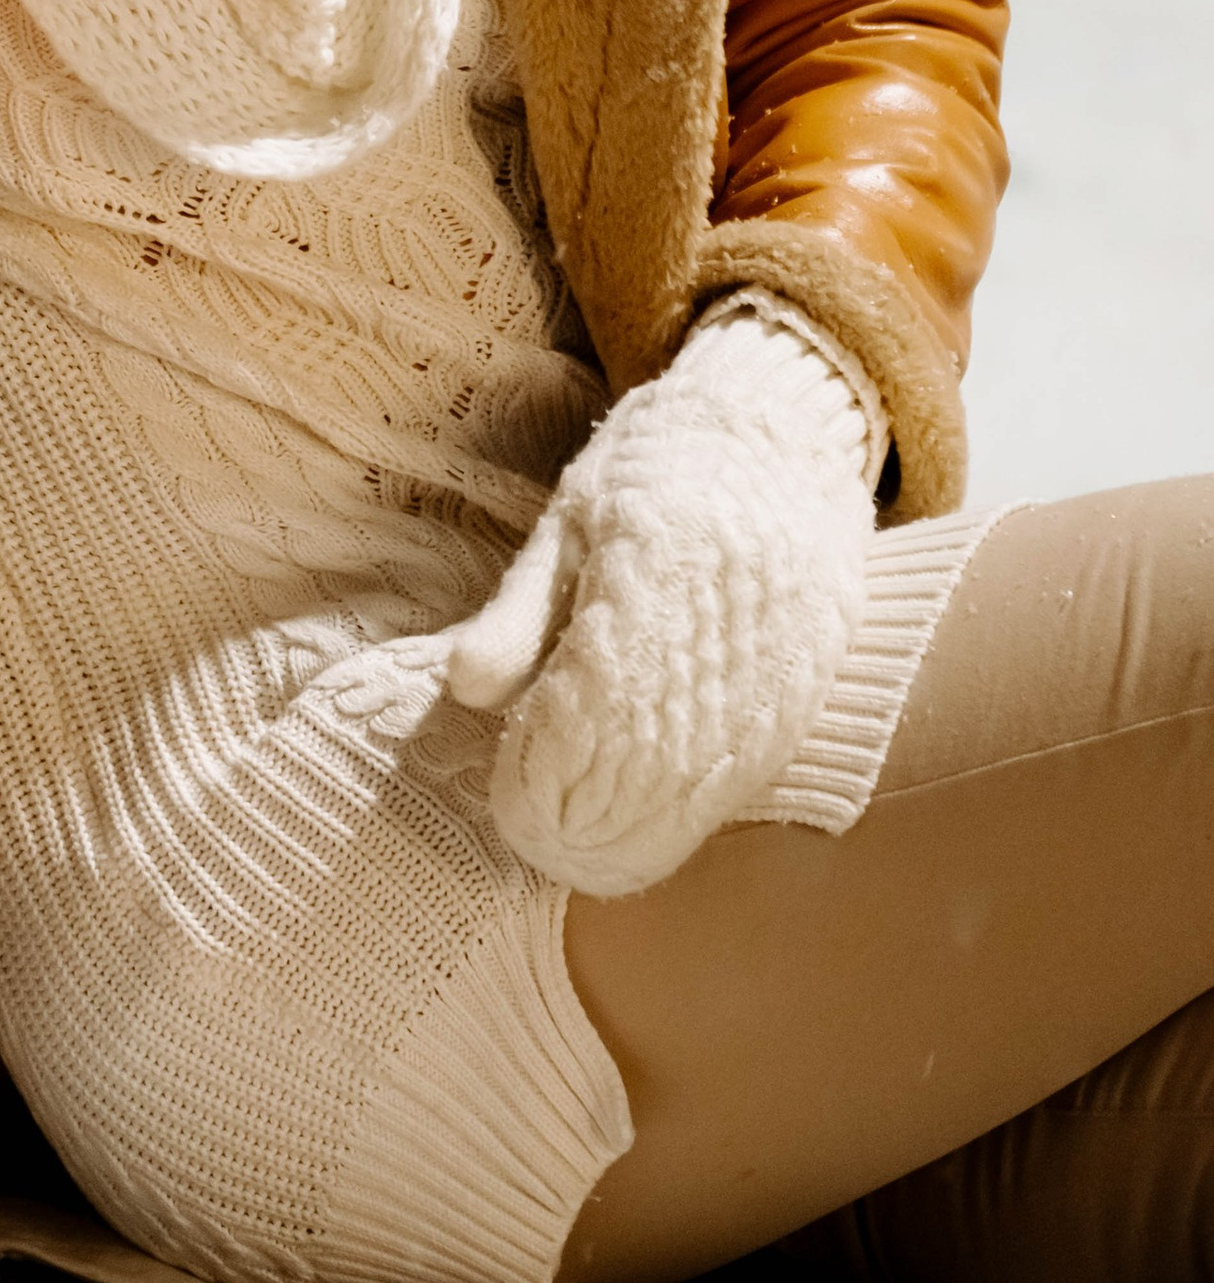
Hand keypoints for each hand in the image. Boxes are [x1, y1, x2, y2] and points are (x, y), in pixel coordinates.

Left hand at [446, 298, 877, 898]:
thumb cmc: (650, 470)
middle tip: (542, 847)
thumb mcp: (568, 518)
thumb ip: (520, 609)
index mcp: (654, 549)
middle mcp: (727, 600)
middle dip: (595, 812)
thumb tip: (463, 687)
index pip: (599, 690)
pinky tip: (662, 825)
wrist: (780, 426)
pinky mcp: (819, 666)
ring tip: (592, 856)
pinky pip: (762, 756)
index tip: (514, 803)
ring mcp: (785, 639)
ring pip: (714, 767)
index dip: (554, 761)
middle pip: (657, 746)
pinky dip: (706, 801)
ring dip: (651, 824)